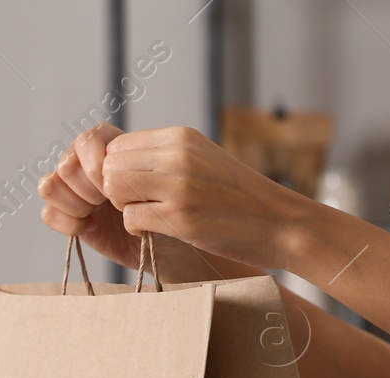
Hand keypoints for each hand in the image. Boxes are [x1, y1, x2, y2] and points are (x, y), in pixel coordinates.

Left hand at [100, 126, 318, 271]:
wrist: (280, 222)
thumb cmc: (238, 198)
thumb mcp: (202, 160)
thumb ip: (165, 157)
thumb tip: (118, 161)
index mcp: (180, 137)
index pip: (117, 144)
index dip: (117, 170)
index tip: (135, 188)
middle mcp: (177, 154)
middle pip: (110, 165)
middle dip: (116, 189)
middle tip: (139, 204)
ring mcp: (178, 184)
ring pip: (114, 188)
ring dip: (124, 206)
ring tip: (149, 214)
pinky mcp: (180, 215)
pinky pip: (130, 218)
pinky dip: (137, 228)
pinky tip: (160, 229)